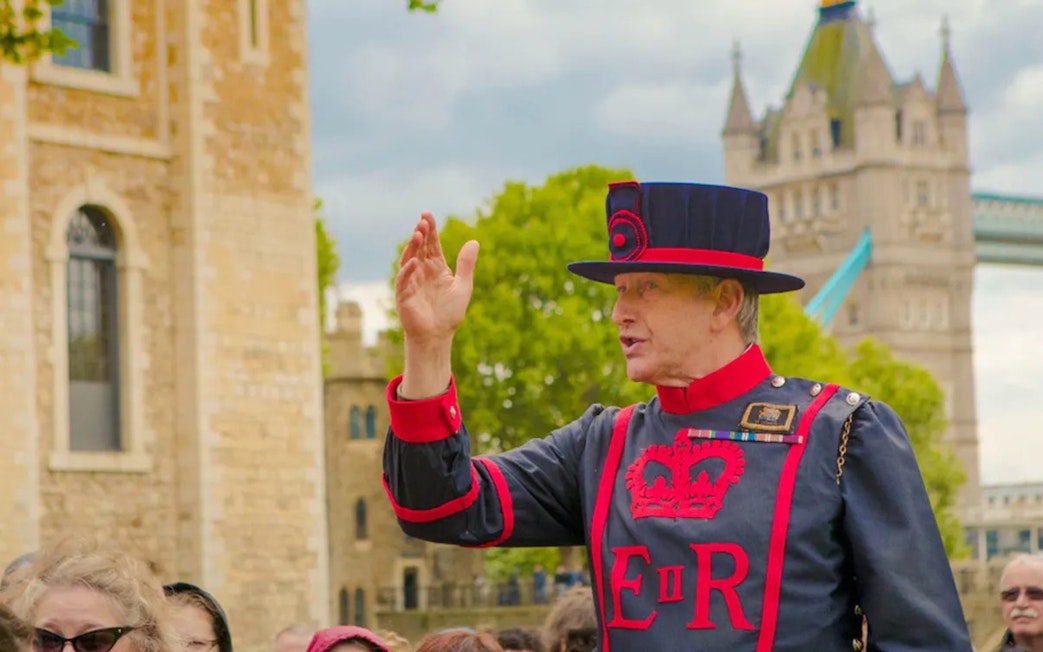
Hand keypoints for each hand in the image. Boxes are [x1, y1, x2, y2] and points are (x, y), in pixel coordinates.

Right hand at [395, 212, 479, 345]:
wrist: (438, 336)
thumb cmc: (449, 313)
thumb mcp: (463, 286)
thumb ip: (466, 265)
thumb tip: (474, 241)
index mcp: (436, 267)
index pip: (432, 244)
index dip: (430, 230)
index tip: (428, 215)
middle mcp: (422, 271)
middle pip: (420, 248)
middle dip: (421, 233)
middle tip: (423, 220)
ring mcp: (411, 282)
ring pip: (409, 259)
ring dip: (412, 247)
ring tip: (418, 234)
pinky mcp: (404, 295)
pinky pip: (403, 280)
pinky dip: (407, 270)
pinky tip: (414, 261)